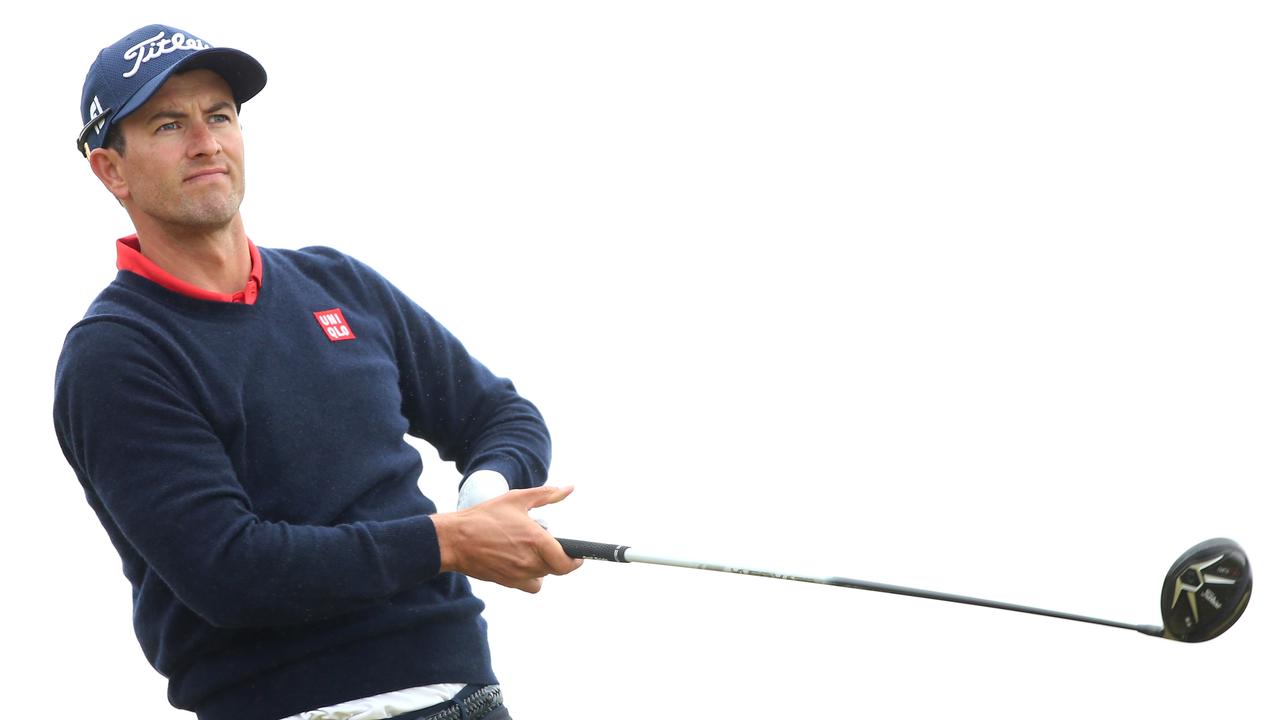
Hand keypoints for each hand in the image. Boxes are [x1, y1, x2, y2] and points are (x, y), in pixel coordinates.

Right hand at [432, 485, 582, 592]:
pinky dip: (531, 577)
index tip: (577, 556)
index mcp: (536, 540)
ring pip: (543, 576)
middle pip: (556, 568)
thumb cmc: (484, 517)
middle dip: (556, 557)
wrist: (454, 539)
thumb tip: (568, 489)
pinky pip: (530, 585)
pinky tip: (522, 562)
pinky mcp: (507, 582)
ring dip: (544, 566)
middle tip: (547, 543)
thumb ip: (546, 495)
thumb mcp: (517, 499)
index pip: (566, 562)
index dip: (576, 561)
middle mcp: (530, 561)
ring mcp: (518, 574)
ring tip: (531, 551)